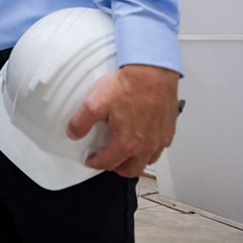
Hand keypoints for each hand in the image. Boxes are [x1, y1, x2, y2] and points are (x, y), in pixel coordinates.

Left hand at [66, 64, 180, 177]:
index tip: (91, 160)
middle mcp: (146, 146)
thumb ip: (81, 122)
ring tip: (125, 152)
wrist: (152, 73)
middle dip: (116, 168)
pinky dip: (150, 149)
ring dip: (135, 161)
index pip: (108, 163)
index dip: (95, 163)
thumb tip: (73, 133)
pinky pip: (160, 148)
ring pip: (148, 161)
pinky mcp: (169, 130)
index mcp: (127, 143)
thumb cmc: (129, 86)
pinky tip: (143, 139)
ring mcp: (159, 139)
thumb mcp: (94, 103)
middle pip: (131, 170)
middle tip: (108, 161)